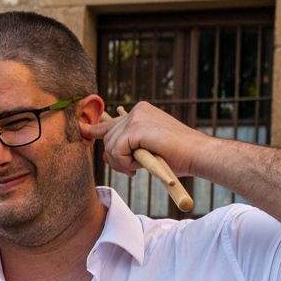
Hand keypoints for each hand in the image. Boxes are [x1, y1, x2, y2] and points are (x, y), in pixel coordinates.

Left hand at [81, 100, 211, 179]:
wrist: (197, 155)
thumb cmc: (177, 156)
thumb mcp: (147, 149)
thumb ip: (127, 147)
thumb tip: (105, 154)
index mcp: (141, 112)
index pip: (110, 122)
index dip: (95, 130)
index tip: (84, 131)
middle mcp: (137, 111)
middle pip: (107, 137)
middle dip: (114, 158)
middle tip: (131, 170)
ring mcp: (137, 118)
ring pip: (109, 146)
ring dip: (121, 163)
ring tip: (138, 167)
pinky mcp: (136, 128)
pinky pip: (116, 151)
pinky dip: (124, 163)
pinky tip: (138, 165)